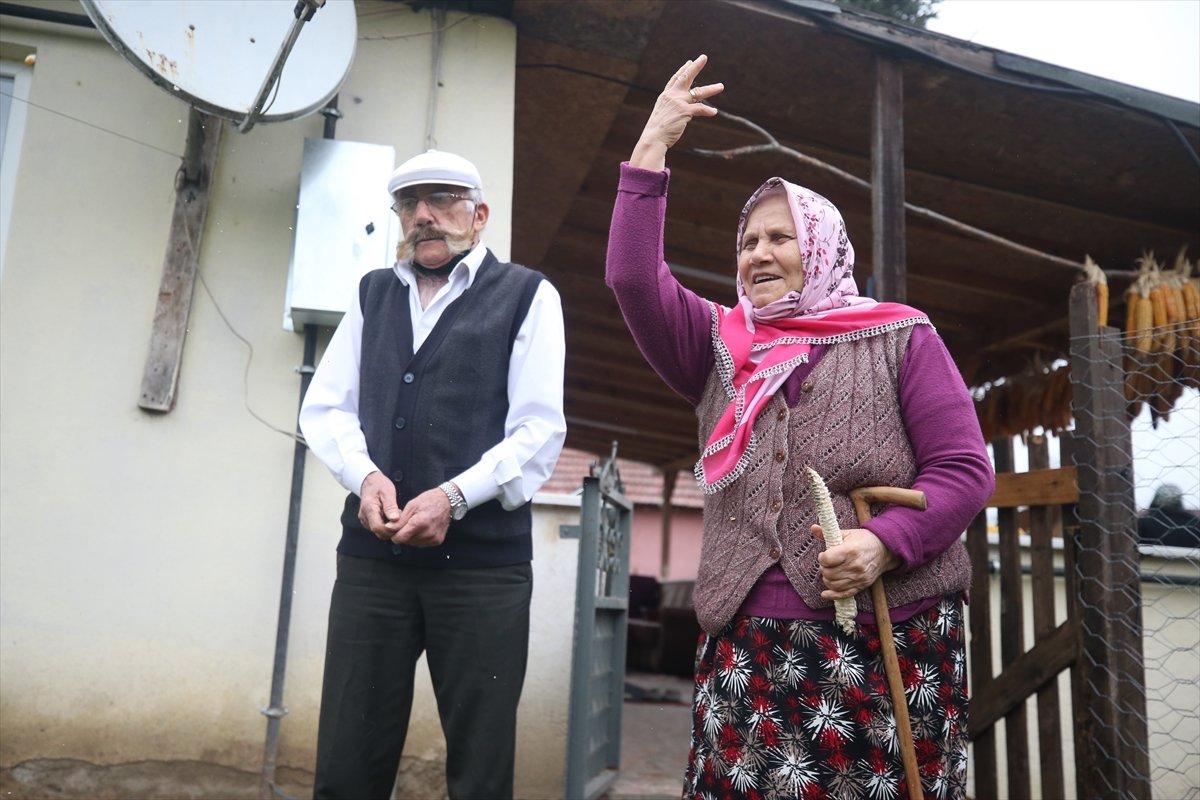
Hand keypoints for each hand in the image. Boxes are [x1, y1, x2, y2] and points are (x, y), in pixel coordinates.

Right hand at [359, 471, 402, 539]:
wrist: (370, 482)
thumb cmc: (379, 485)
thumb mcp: (388, 492)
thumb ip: (390, 506)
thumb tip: (394, 519)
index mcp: (369, 509)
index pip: (378, 527)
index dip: (390, 529)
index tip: (400, 523)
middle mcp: (364, 517)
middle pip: (378, 532)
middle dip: (391, 529)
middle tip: (400, 518)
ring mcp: (365, 520)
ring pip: (378, 531)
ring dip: (389, 527)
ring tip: (396, 515)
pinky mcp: (367, 521)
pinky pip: (377, 528)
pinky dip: (385, 525)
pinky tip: (391, 516)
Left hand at [391, 488, 451, 547]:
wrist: (447, 502)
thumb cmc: (428, 501)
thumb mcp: (411, 506)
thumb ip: (399, 520)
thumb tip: (388, 529)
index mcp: (419, 523)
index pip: (399, 538)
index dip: (394, 533)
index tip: (395, 526)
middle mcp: (427, 534)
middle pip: (406, 541)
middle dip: (403, 533)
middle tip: (408, 522)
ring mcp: (433, 539)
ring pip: (413, 543)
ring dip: (411, 536)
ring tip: (416, 524)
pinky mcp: (437, 541)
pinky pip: (422, 544)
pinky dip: (419, 537)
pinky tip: (423, 528)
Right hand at [630, 54, 724, 170]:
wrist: (653, 138)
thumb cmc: (657, 131)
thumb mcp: (663, 115)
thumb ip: (672, 110)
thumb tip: (682, 112)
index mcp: (665, 96)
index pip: (675, 79)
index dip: (683, 70)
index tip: (689, 62)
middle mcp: (672, 96)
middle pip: (686, 77)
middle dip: (695, 67)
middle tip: (704, 57)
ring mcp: (678, 102)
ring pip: (698, 92)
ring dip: (711, 89)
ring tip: (721, 86)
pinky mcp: (684, 111)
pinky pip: (700, 109)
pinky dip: (708, 111)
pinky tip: (714, 112)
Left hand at [812, 525, 900, 600]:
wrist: (884, 550)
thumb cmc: (863, 540)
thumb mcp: (847, 533)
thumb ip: (829, 533)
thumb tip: (813, 528)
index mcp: (850, 551)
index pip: (827, 559)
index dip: (822, 557)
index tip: (824, 555)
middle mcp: (855, 566)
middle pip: (828, 573)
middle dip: (824, 568)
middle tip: (827, 564)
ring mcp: (859, 577)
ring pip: (833, 584)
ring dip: (827, 579)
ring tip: (830, 572)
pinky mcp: (862, 585)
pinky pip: (844, 595)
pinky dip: (833, 595)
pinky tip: (825, 594)